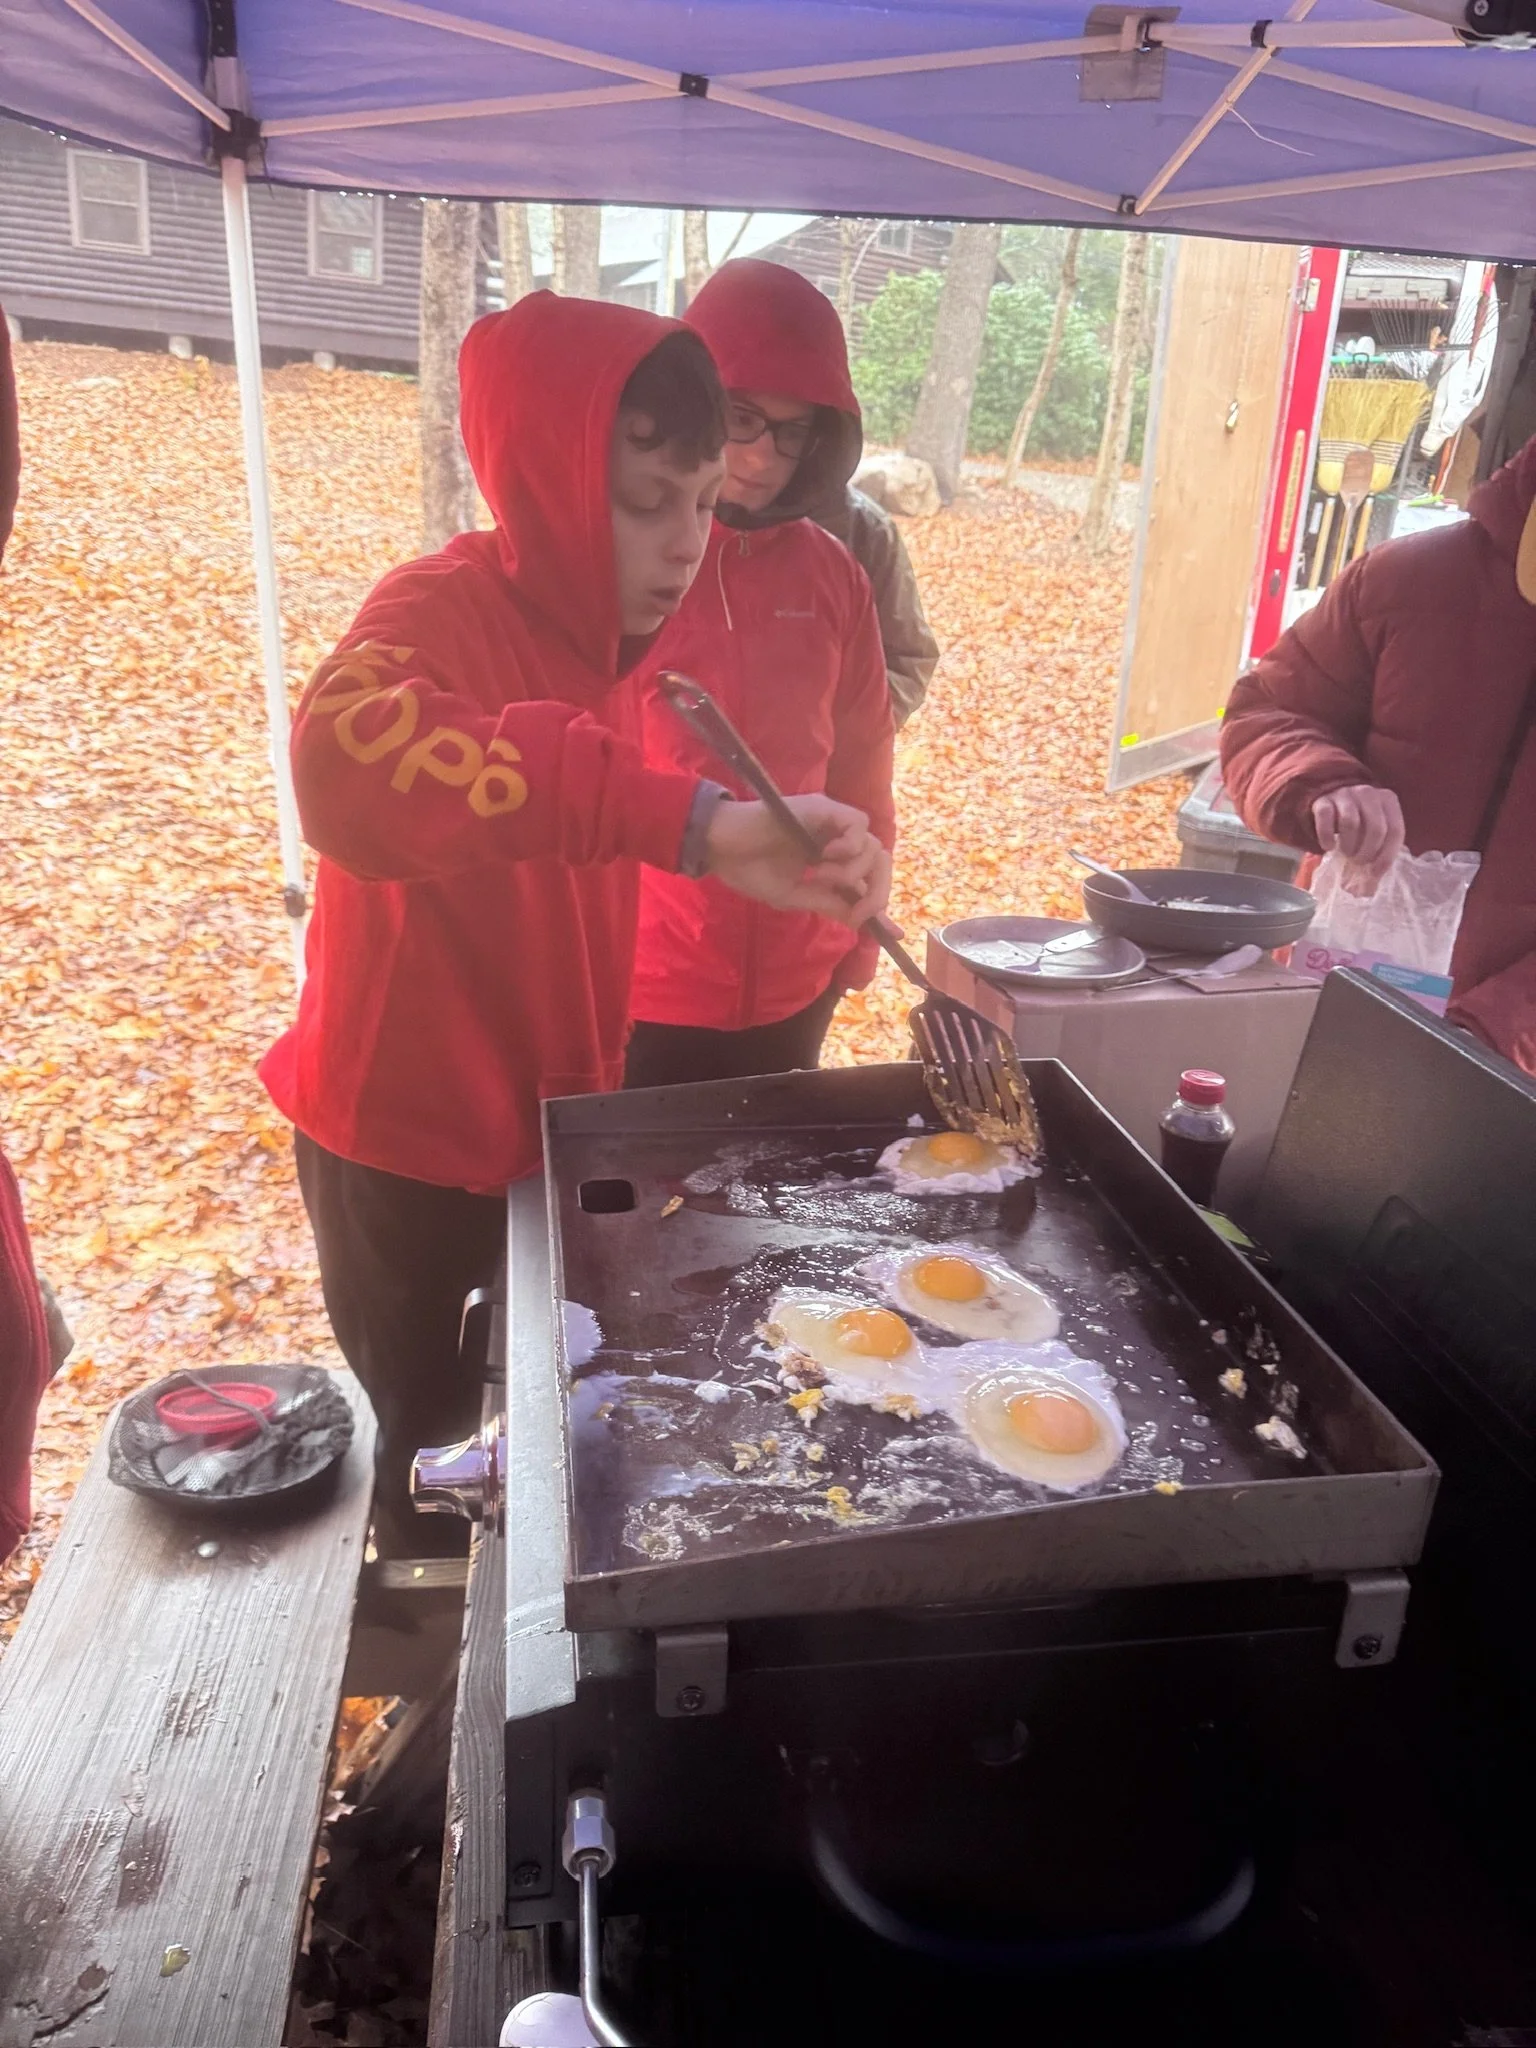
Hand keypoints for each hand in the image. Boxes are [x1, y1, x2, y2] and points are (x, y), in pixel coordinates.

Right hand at [705, 795, 890, 925]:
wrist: (721, 848)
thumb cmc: (749, 869)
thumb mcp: (796, 896)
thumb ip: (829, 904)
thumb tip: (862, 923)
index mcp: (830, 860)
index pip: (868, 879)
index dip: (882, 903)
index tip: (893, 933)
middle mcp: (837, 839)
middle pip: (880, 862)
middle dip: (877, 892)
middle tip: (858, 911)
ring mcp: (832, 822)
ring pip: (873, 846)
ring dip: (853, 872)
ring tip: (819, 877)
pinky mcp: (824, 807)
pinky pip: (858, 824)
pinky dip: (850, 846)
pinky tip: (825, 856)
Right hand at [1312, 784, 1404, 881]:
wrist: (1329, 800)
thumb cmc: (1356, 822)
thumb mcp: (1371, 833)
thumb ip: (1377, 854)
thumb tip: (1368, 891)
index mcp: (1388, 800)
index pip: (1395, 831)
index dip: (1386, 856)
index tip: (1374, 872)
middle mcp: (1368, 793)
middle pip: (1375, 828)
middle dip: (1366, 852)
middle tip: (1358, 862)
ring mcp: (1345, 794)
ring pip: (1350, 823)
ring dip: (1348, 845)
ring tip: (1346, 853)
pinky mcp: (1324, 800)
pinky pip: (1326, 820)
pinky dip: (1327, 838)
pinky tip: (1328, 847)